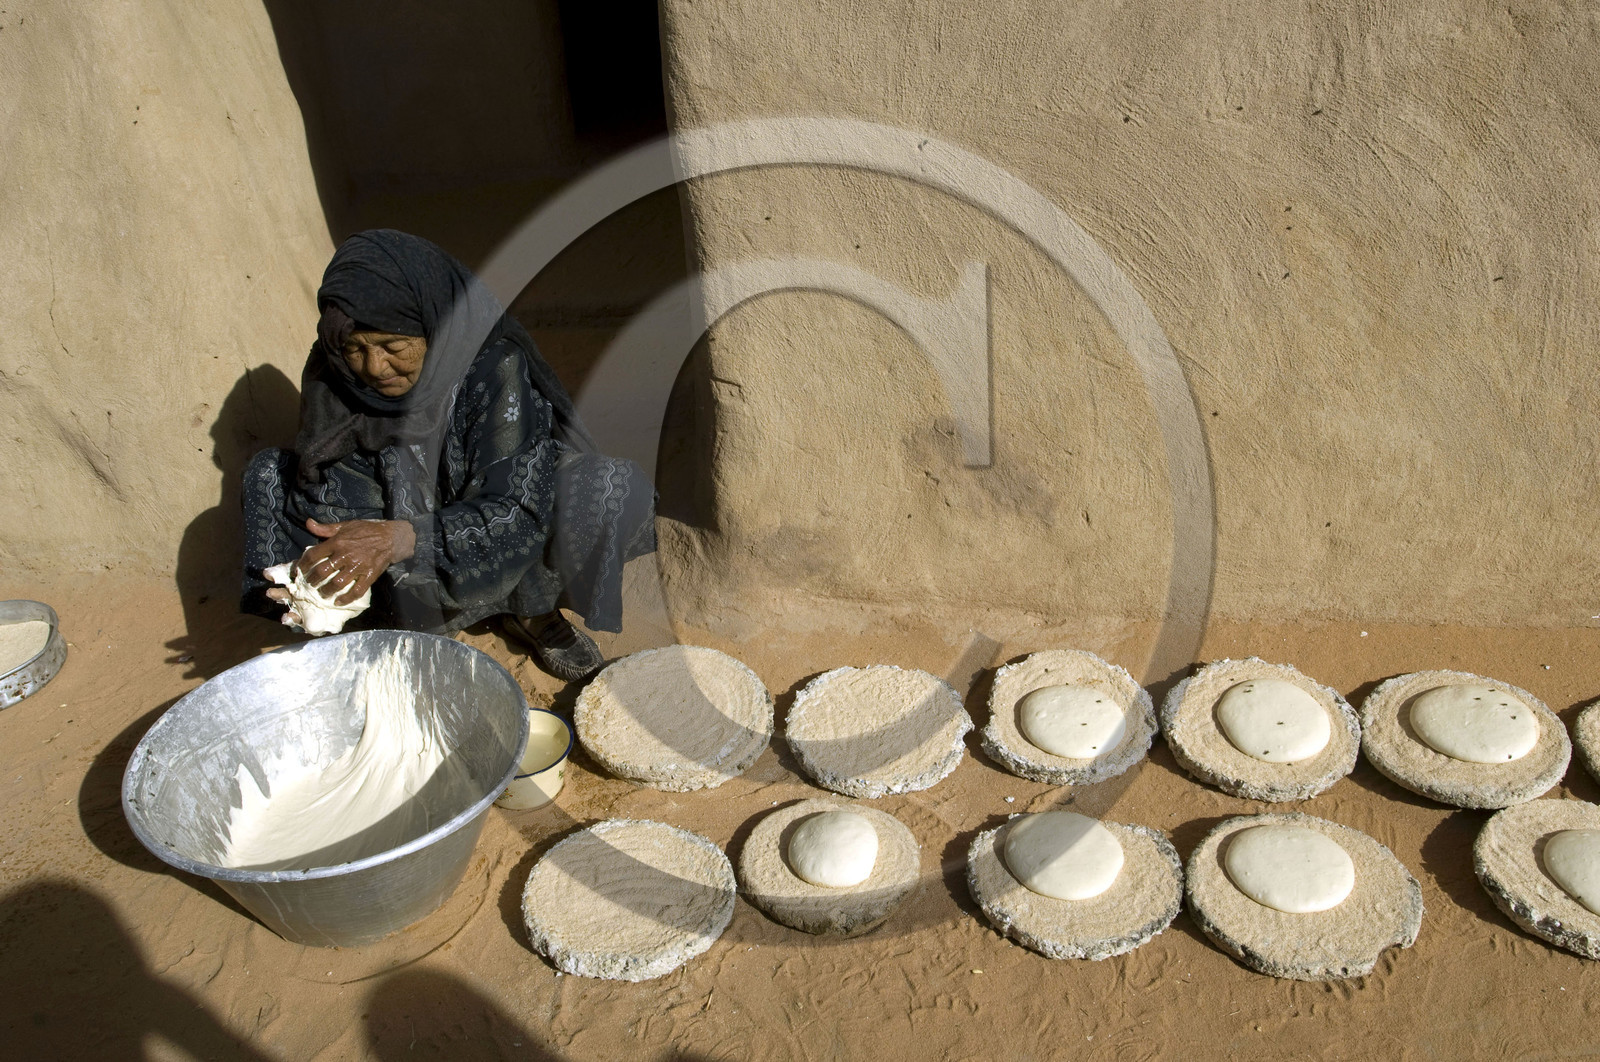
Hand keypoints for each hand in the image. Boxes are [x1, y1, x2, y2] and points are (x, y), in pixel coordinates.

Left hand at [293, 518, 416, 605]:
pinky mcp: (369, 575)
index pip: (314, 555)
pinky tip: (339, 602)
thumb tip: (307, 523)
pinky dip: (346, 598)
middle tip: (310, 584)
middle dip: (313, 580)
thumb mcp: (345, 526)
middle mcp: (345, 555)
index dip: (303, 564)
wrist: (391, 537)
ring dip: (327, 591)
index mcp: (337, 542)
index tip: (299, 570)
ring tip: (323, 593)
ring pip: (337, 583)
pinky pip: (356, 590)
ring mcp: (358, 567)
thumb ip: (325, 528)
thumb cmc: (366, 530)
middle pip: (323, 571)